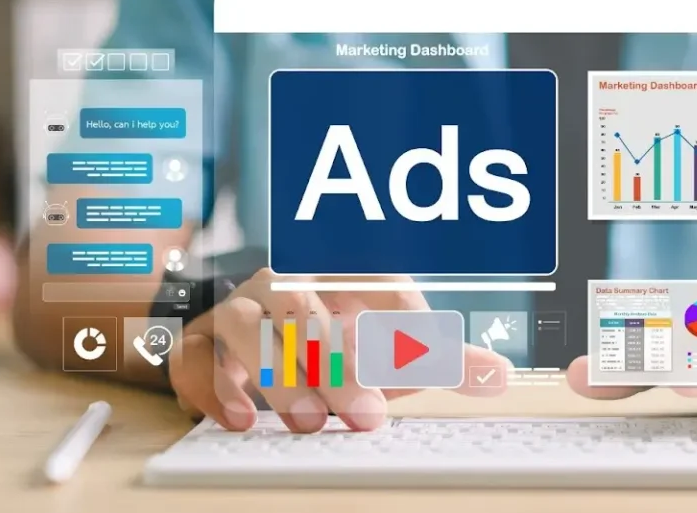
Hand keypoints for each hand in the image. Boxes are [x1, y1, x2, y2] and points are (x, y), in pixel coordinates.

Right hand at [169, 271, 511, 432]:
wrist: (254, 335)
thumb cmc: (333, 342)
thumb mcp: (390, 352)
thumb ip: (443, 361)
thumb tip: (501, 375)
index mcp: (342, 276)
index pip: (376, 284)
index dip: (401, 323)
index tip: (425, 360)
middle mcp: (288, 284)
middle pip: (309, 308)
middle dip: (339, 363)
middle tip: (369, 415)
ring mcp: (239, 310)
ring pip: (247, 325)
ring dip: (278, 372)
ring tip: (311, 420)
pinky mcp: (201, 344)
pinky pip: (196, 357)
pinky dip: (215, 387)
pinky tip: (242, 419)